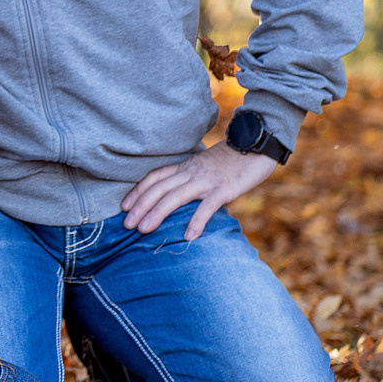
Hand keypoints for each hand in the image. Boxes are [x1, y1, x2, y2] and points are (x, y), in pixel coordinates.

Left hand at [121, 142, 276, 239]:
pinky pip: (207, 206)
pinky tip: (188, 236)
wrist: (257, 145)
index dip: (137, 191)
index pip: (155, 177)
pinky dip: (197, 221)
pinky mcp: (224, 189)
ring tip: (144, 230)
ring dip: (157, 213)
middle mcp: (191, 173)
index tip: (124, 206)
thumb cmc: (233, 160)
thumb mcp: (206, 166)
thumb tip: (182, 198)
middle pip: (159, 188)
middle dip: (140, 206)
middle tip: (126, 225)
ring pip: (175, 196)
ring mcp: (206, 180)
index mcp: (186, 167)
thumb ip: (192, 179)